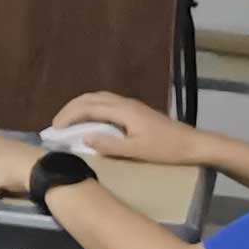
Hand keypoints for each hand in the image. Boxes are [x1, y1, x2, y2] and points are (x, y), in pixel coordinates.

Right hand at [49, 92, 194, 165]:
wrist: (194, 144)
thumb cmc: (166, 150)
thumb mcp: (136, 151)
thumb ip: (109, 145)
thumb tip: (84, 138)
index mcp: (123, 111)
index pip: (87, 107)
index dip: (68, 116)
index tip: (54, 130)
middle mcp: (125, 103)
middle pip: (90, 98)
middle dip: (70, 109)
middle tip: (56, 125)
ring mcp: (131, 105)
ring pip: (98, 98)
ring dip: (80, 106)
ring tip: (68, 121)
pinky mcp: (136, 110)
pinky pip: (106, 103)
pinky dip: (91, 108)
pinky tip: (90, 120)